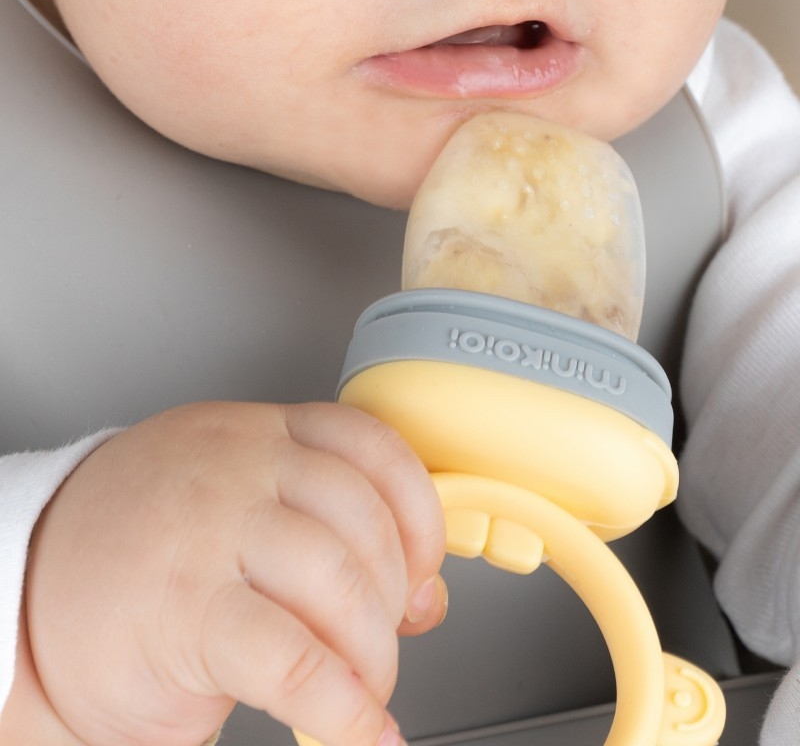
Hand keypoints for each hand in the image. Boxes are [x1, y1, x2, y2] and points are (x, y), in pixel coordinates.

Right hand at [20, 402, 446, 745]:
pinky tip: (359, 731)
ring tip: (366, 686)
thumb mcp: (241, 506)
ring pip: (336, 581)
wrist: (28, 582)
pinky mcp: (184, 610)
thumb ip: (332, 533)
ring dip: (373, 653)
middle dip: (394, 599)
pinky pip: (291, 659)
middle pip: (362, 521)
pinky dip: (342, 707)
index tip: (425, 565)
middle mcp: (238, 467)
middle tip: (385, 641)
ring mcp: (209, 532)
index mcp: (258, 433)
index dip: (418, 511)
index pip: (370, 445)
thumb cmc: (147, 544)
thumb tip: (424, 597)